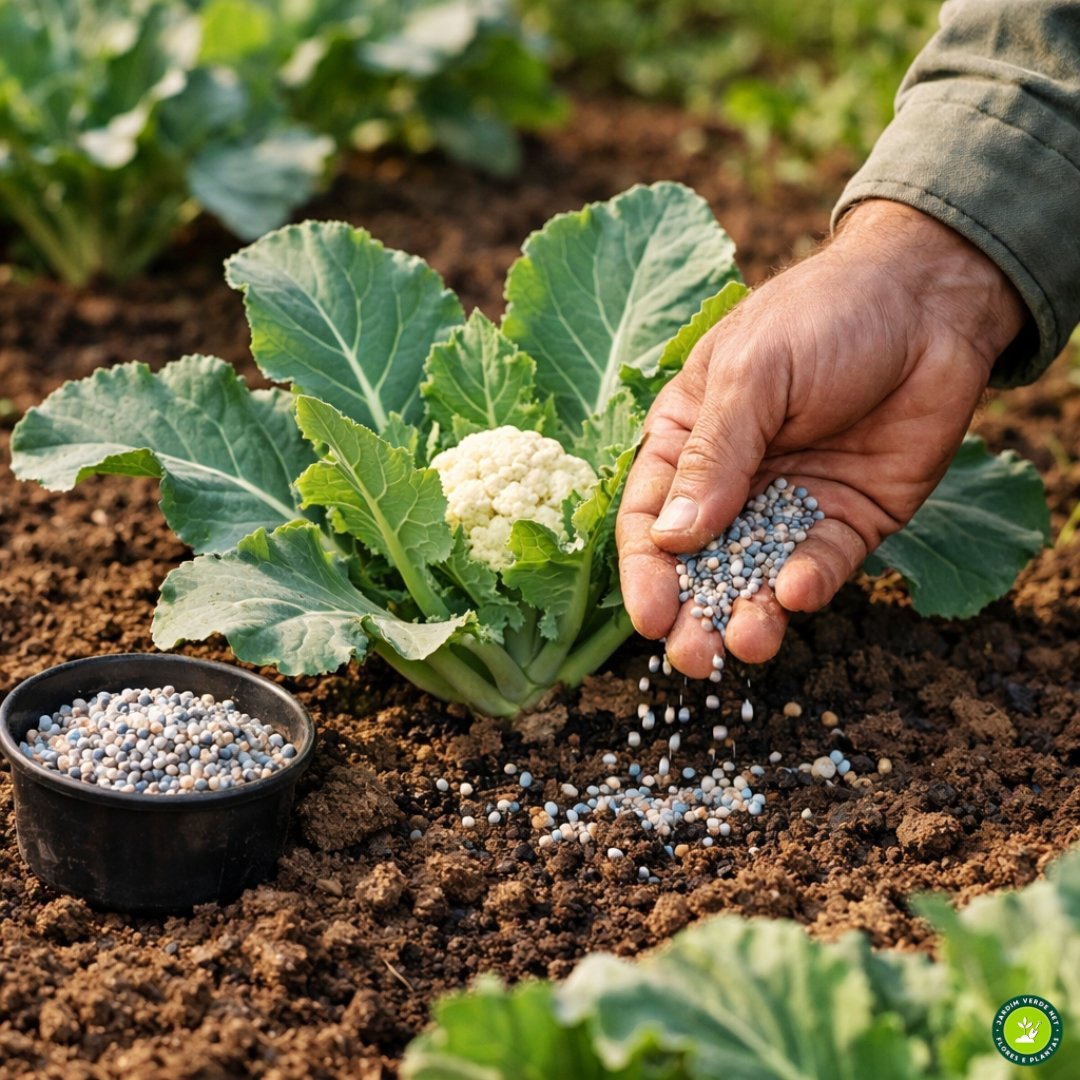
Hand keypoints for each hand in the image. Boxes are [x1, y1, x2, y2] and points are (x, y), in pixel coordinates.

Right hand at [616, 200, 1026, 677]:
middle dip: (694, 612)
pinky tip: (797, 589)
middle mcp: (733, 481)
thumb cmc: (821, 316)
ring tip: (748, 642)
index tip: (649, 619)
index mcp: (688, 441)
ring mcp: (790, 503)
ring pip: (758, 574)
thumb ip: (714, 455)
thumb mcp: (751, 374)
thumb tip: (673, 538)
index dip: (645, 571)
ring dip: (749, 613)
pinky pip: (821, 561)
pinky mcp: (848, 519)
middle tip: (694, 658)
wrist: (929, 302)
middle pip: (700, 562)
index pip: (650, 516)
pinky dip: (808, 580)